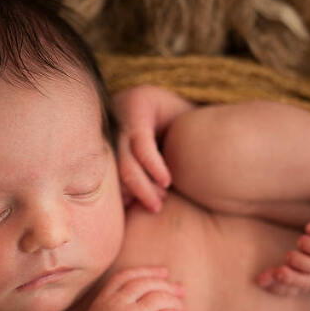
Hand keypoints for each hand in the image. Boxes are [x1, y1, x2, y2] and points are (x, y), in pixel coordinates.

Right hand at [77, 266, 185, 310]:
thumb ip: (113, 304)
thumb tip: (145, 288)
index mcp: (102, 302)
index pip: (127, 276)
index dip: (148, 272)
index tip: (164, 272)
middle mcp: (116, 306)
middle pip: (147, 284)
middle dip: (166, 285)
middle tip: (180, 290)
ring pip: (161, 298)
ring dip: (175, 302)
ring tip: (181, 310)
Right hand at [112, 85, 194, 211]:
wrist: (165, 109)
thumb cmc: (181, 114)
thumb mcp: (184, 114)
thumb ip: (188, 131)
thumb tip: (203, 156)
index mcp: (137, 105)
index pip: (141, 142)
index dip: (154, 166)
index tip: (168, 183)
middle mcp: (117, 119)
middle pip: (124, 161)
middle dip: (142, 188)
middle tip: (158, 205)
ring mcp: (108, 136)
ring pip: (116, 173)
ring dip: (134, 192)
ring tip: (155, 202)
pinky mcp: (106, 152)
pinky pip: (110, 177)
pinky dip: (123, 192)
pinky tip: (135, 202)